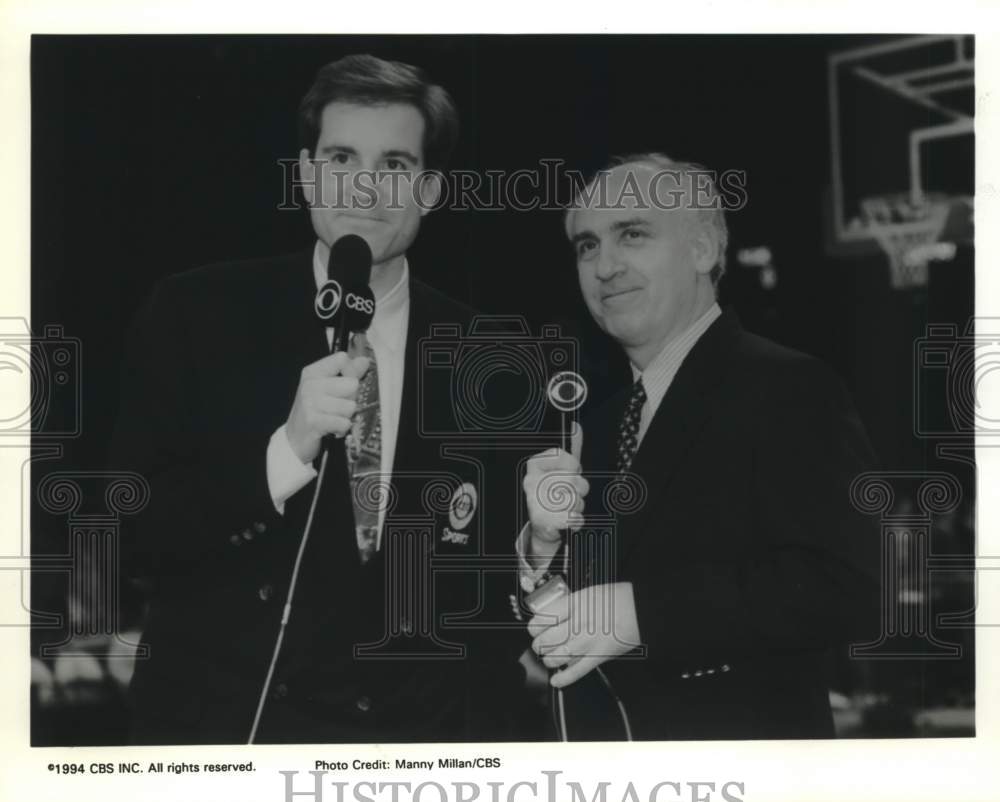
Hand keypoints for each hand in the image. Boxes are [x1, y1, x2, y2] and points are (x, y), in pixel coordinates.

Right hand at [285, 351, 370, 463]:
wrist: (294, 439)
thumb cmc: (314, 411)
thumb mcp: (326, 388)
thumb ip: (346, 373)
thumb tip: (364, 361)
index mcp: (313, 372)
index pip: (342, 359)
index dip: (352, 371)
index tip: (347, 383)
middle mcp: (310, 385)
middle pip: (352, 384)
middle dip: (352, 398)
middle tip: (340, 407)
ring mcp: (310, 403)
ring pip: (350, 406)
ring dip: (347, 416)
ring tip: (335, 418)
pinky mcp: (314, 422)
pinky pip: (344, 423)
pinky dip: (342, 428)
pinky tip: (333, 428)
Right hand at [522, 423, 586, 559]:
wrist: (542, 523)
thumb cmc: (552, 494)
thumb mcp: (561, 468)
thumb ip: (572, 448)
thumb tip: (577, 428)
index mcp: (535, 465)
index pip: (564, 457)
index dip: (573, 466)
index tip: (571, 471)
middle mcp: (532, 481)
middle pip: (573, 480)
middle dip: (579, 489)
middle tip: (570, 492)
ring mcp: (535, 502)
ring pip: (574, 500)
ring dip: (577, 505)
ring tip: (567, 506)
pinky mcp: (543, 522)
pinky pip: (572, 517)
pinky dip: (575, 520)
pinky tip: (567, 518)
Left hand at [528, 581, 640, 687]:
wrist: (641, 610)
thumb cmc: (618, 599)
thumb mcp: (588, 593)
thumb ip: (569, 605)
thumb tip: (552, 617)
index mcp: (574, 604)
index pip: (542, 619)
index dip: (533, 627)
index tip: (534, 629)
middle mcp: (578, 623)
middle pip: (545, 640)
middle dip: (538, 646)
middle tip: (540, 645)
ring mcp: (587, 642)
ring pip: (556, 658)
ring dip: (548, 660)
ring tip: (549, 658)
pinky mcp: (598, 657)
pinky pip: (575, 672)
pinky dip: (563, 679)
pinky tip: (556, 680)